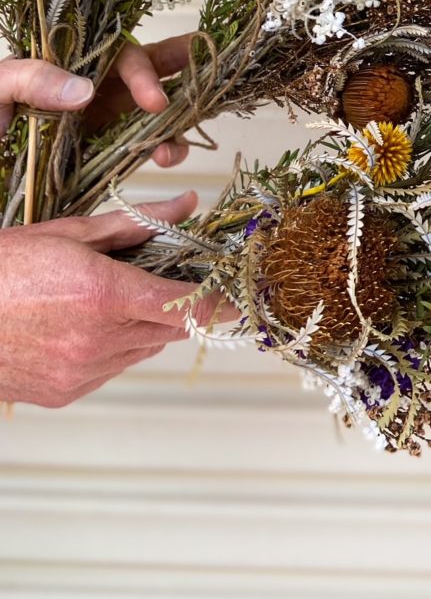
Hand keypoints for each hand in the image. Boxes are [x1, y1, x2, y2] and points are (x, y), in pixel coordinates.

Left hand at [0, 34, 194, 166]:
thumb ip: (31, 77)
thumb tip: (85, 89)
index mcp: (70, 63)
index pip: (118, 55)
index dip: (144, 74)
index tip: (154, 101)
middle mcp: (93, 86)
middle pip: (150, 67)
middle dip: (186, 67)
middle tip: (213, 73)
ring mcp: (101, 119)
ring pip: (155, 111)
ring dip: (175, 125)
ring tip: (171, 154)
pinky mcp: (101, 152)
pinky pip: (141, 147)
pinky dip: (161, 151)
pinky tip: (162, 160)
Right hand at [0, 191, 230, 406]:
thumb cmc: (5, 267)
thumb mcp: (73, 233)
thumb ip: (138, 222)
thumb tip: (186, 205)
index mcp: (104, 295)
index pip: (186, 306)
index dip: (219, 304)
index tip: (240, 299)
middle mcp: (98, 340)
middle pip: (170, 328)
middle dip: (178, 305)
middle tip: (171, 282)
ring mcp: (81, 372)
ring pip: (144, 349)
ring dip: (145, 326)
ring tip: (115, 298)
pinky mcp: (66, 392)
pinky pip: (113, 369)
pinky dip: (115, 347)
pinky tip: (89, 325)